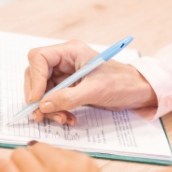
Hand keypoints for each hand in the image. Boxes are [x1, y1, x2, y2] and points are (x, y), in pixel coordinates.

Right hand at [24, 41, 156, 124]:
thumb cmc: (121, 83)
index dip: (34, 78)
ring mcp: (64, 75)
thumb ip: (67, 97)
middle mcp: (64, 61)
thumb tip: (43, 105)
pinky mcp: (68, 89)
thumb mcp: (95, 90)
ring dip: (48, 108)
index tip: (36, 99)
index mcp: (70, 52)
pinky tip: (68, 118)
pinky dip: (56, 112)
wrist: (137, 92)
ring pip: (42, 91)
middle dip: (38, 97)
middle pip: (35, 75)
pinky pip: (52, 100)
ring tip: (62, 119)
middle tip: (42, 115)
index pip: (39, 58)